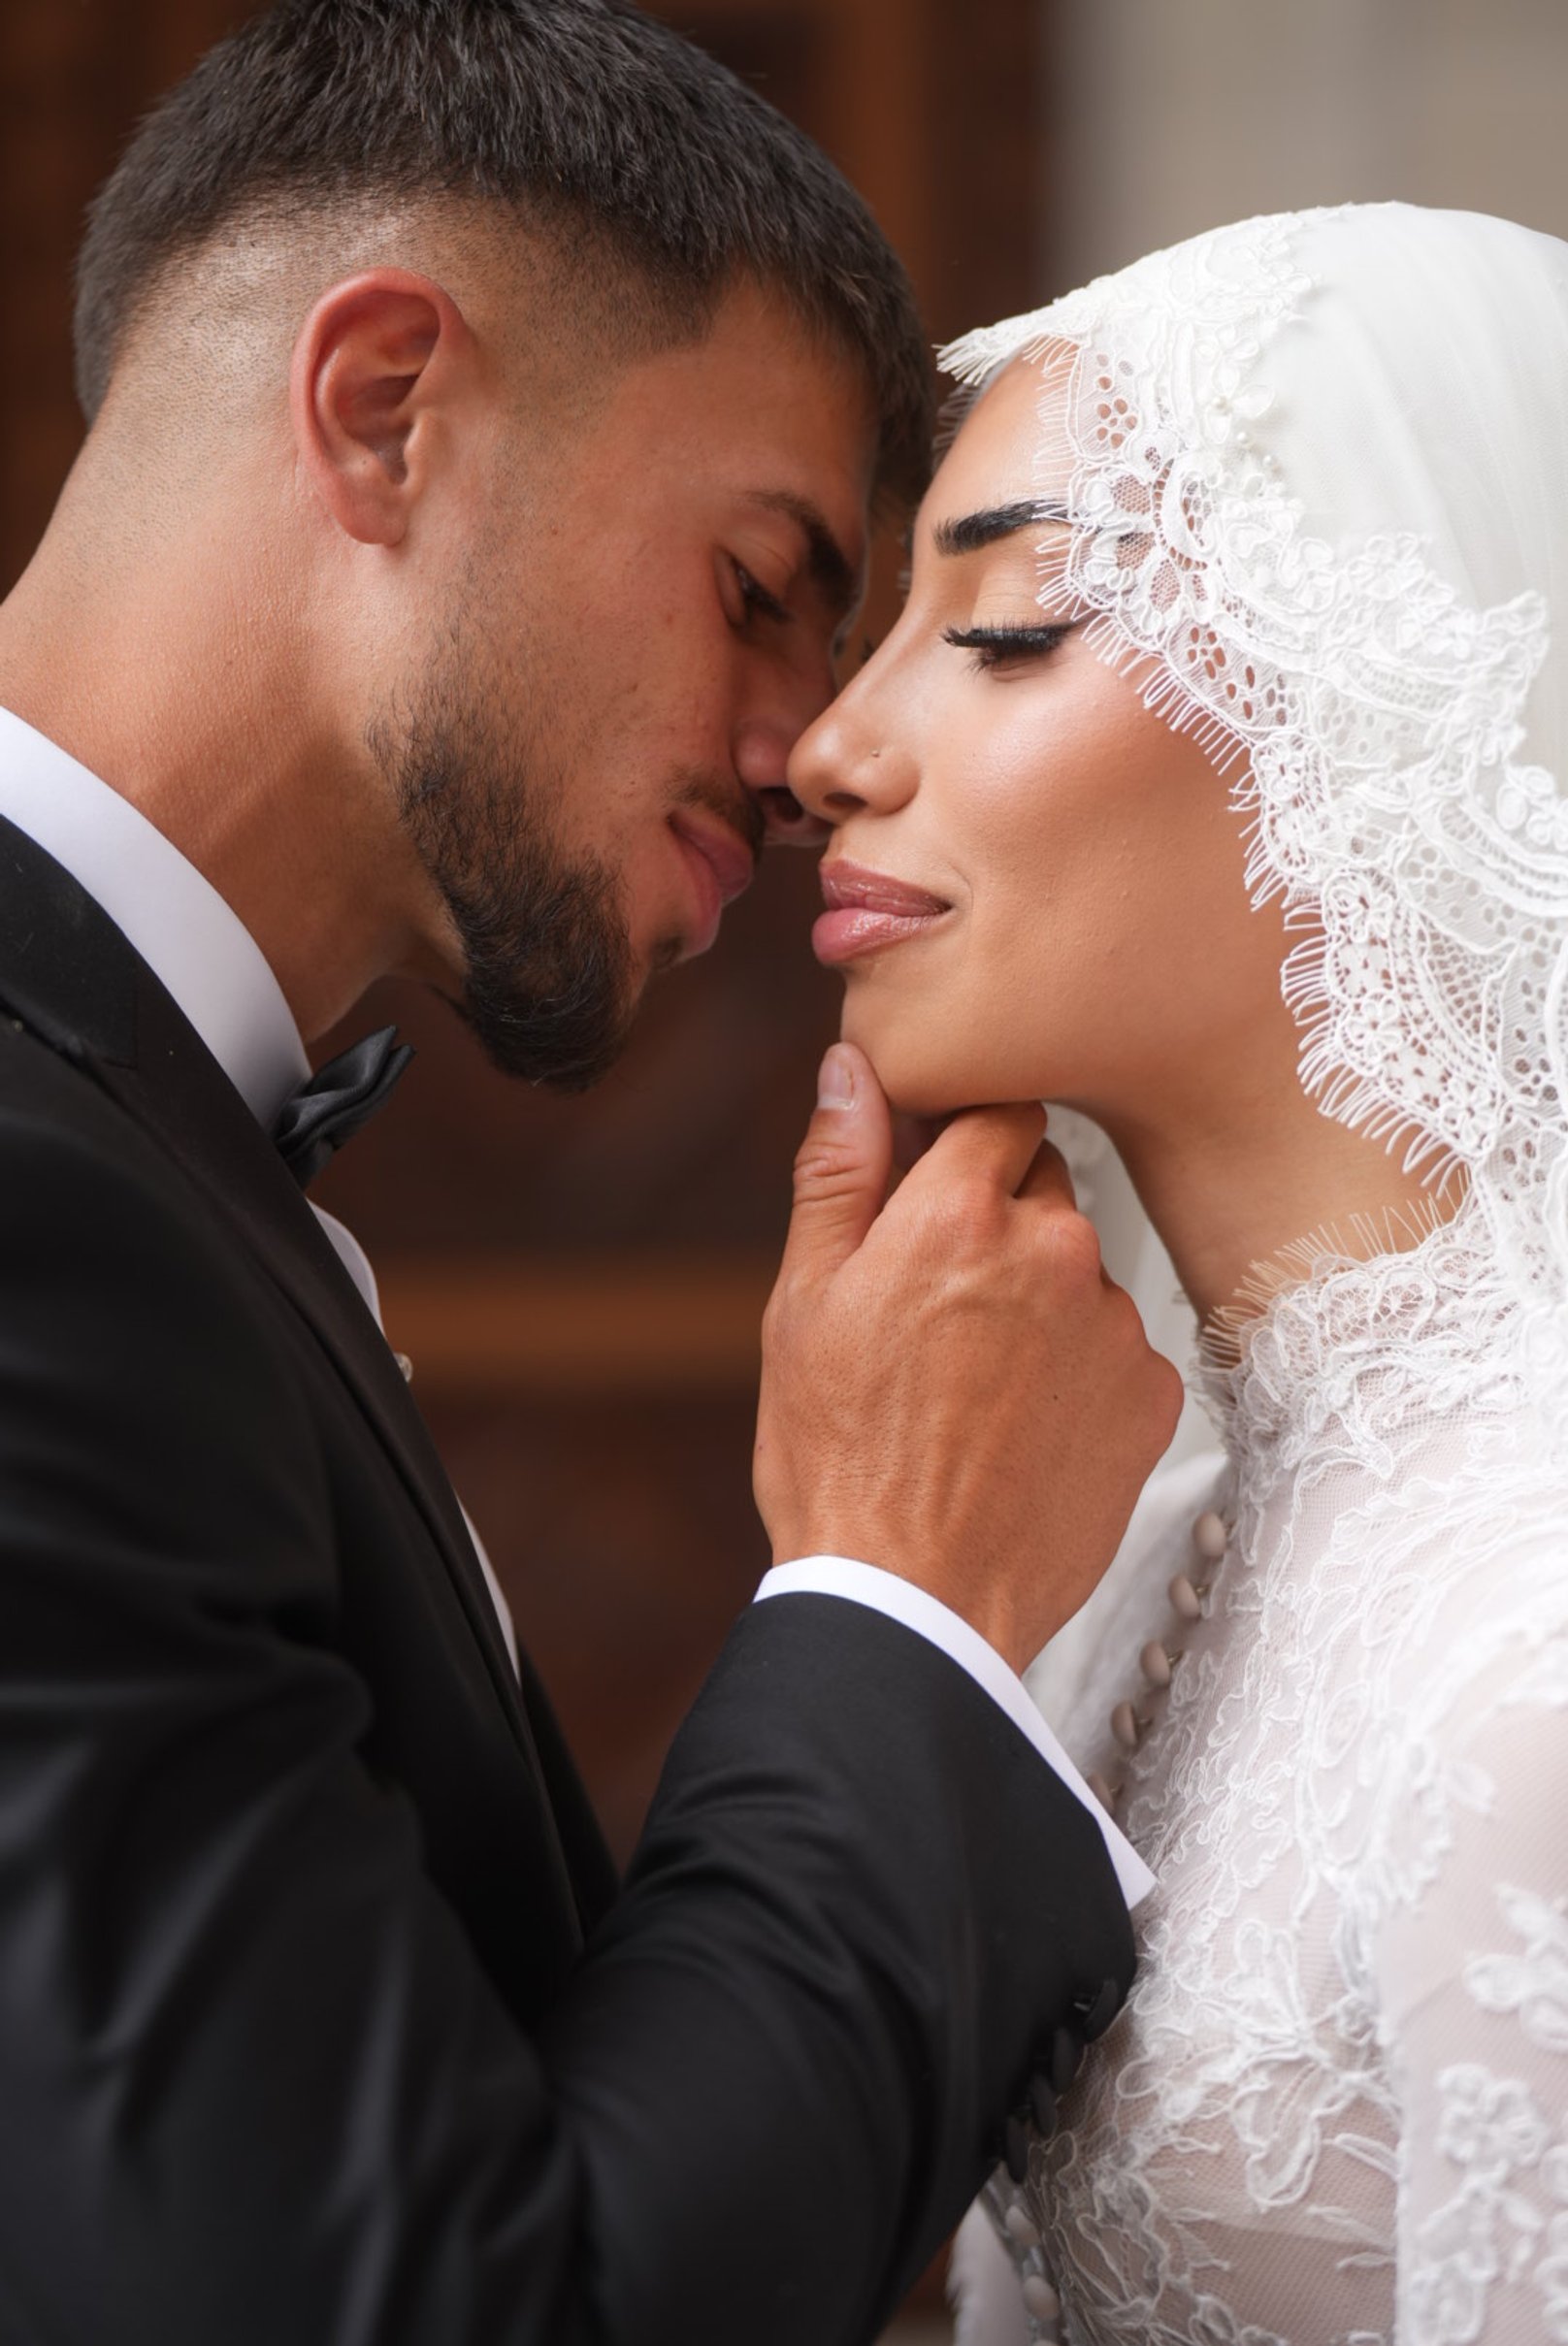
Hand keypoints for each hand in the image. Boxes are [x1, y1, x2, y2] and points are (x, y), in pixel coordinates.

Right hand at [755, 1044, 1183, 1673]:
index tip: (934, 1185)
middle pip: (1043, 1187)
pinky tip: (1019, 1428)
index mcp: (959, 1214)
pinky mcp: (1152, 1398)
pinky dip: (1077, 1372)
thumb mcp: (803, 1303)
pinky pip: (1116, 1349)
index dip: (964, 1144)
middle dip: (996, 1222)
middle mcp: (1055, 1250)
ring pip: (1080, 1272)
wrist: (917, 1605)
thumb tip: (851, 1069)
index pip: (998, 1112)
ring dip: (1038, 1301)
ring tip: (971, 1388)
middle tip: (933, 1307)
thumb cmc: (841, 1459)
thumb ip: (838, 1170)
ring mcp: (1114, 1326)